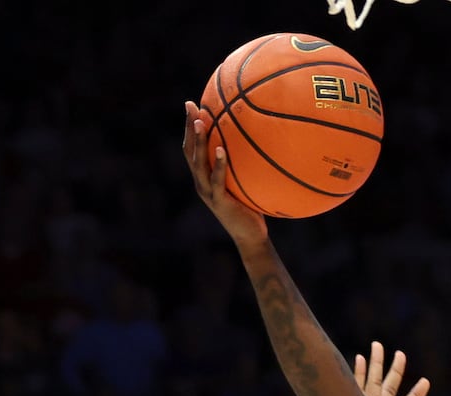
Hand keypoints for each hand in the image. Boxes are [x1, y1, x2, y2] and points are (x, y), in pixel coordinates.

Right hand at [183, 101, 269, 245]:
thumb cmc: (251, 208)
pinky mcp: (219, 201)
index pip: (192, 148)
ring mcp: (208, 192)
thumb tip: (261, 140)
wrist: (251, 236)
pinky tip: (221, 148)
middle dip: (188, 127)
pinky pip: (216, 179)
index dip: (189, 127)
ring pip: (197, 163)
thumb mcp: (245, 182)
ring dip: (197, 141)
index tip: (192, 104)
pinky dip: (217, 164)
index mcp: (204, 177)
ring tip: (200, 121)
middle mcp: (201, 183)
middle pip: (189, 151)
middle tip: (190, 105)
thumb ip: (244, 165)